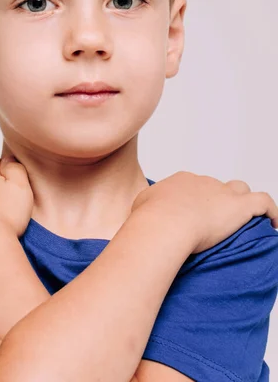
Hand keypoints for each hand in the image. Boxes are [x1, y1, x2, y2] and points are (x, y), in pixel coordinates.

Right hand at [131, 171, 277, 253]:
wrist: (164, 223)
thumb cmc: (150, 219)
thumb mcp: (140, 205)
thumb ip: (146, 203)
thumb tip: (144, 209)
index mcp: (181, 181)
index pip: (193, 186)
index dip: (195, 201)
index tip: (192, 217)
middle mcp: (203, 182)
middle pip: (216, 187)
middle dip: (216, 201)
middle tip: (213, 223)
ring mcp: (222, 192)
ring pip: (239, 189)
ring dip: (241, 202)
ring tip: (242, 220)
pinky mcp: (240, 205)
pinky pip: (264, 203)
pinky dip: (271, 212)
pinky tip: (273, 224)